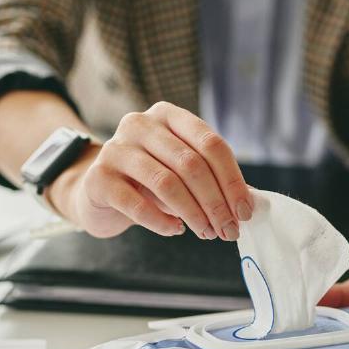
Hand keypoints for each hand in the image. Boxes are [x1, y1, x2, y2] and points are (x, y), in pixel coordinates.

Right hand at [47, 102, 252, 240]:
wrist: (96, 192)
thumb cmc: (146, 182)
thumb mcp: (181, 172)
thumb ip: (213, 180)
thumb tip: (251, 202)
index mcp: (168, 115)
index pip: (211, 144)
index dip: (232, 180)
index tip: (245, 211)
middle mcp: (140, 124)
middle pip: (191, 164)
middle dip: (216, 202)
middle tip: (228, 230)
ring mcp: (116, 149)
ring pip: (166, 183)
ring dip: (194, 214)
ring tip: (206, 233)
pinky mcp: (99, 178)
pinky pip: (137, 204)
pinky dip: (161, 222)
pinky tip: (174, 230)